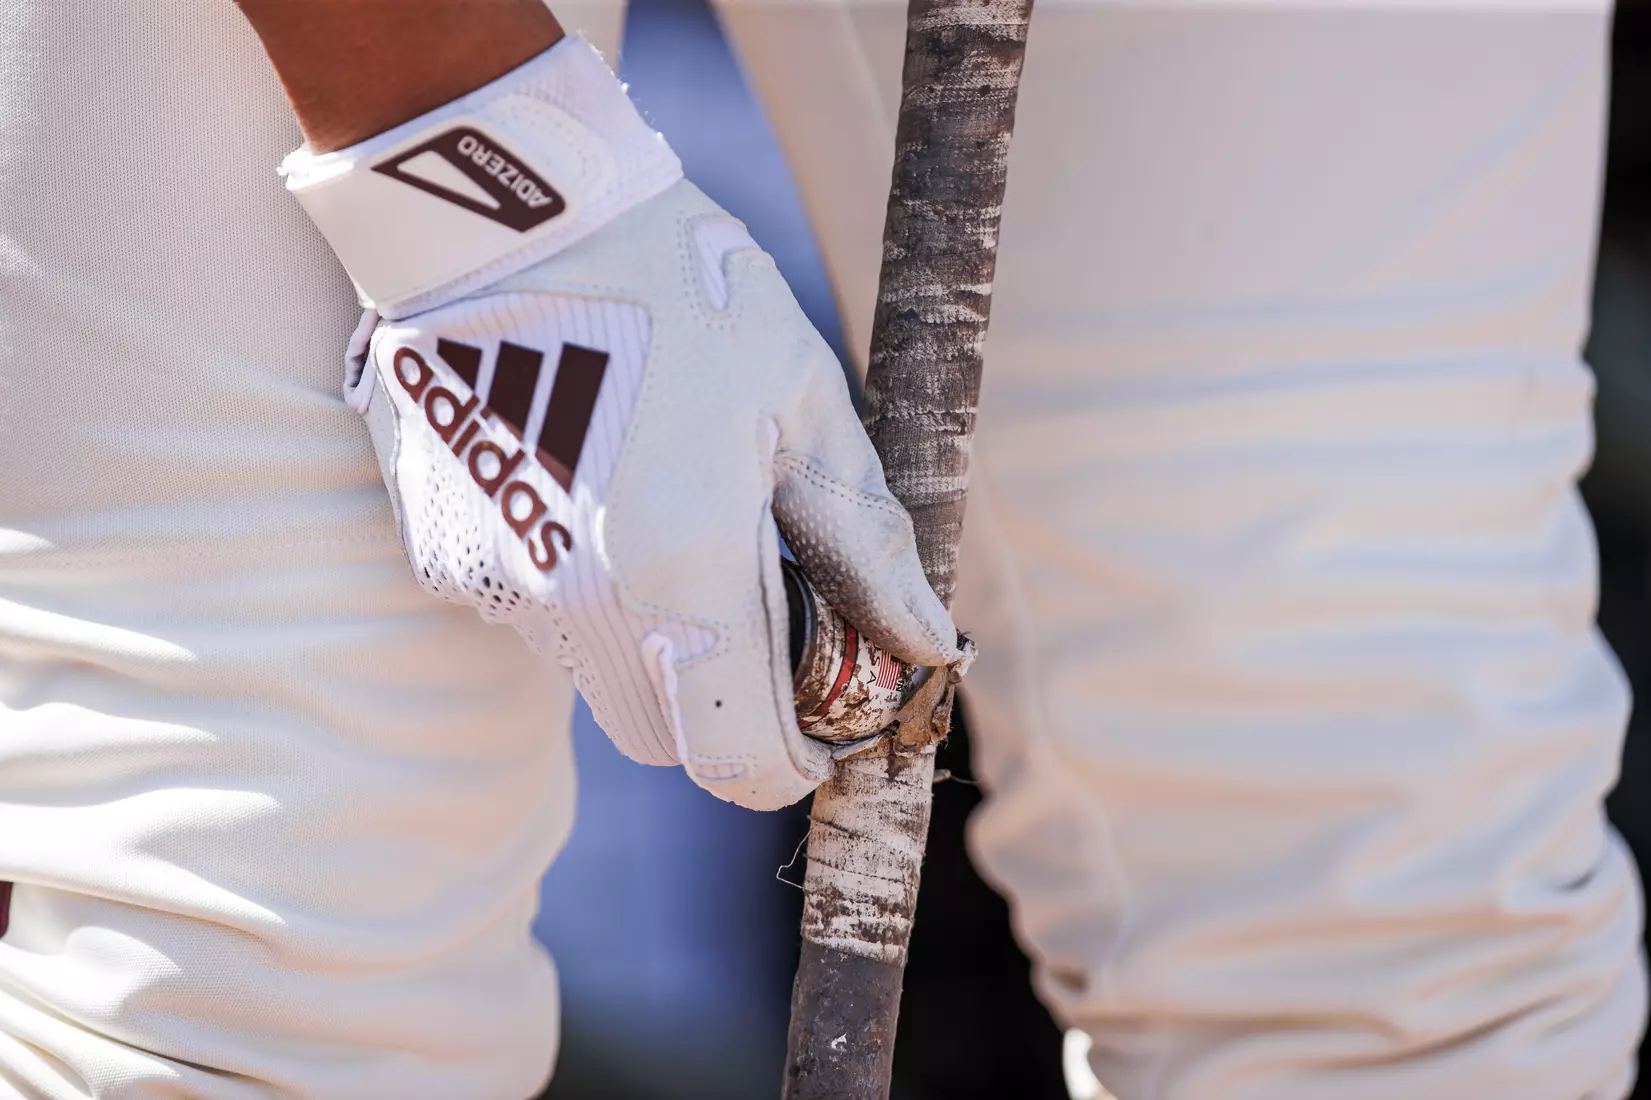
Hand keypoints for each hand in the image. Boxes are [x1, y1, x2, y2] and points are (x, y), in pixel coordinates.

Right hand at [286, 37, 957, 809]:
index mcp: (684, 573)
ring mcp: (497, 586)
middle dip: (724, 702)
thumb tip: (924, 644)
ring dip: (653, 639)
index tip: (826, 724)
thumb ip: (864, 545)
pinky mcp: (444, 554)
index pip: (738, 760)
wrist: (500, 208)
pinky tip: (597, 482)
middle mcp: (578, 607)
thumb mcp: (803, 401)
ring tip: (674, 509)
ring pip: (598, 676)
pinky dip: (585, 588)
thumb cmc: (677, 289)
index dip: (793, 763)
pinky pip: (536, 615)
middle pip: (666, 735)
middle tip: (763, 605)